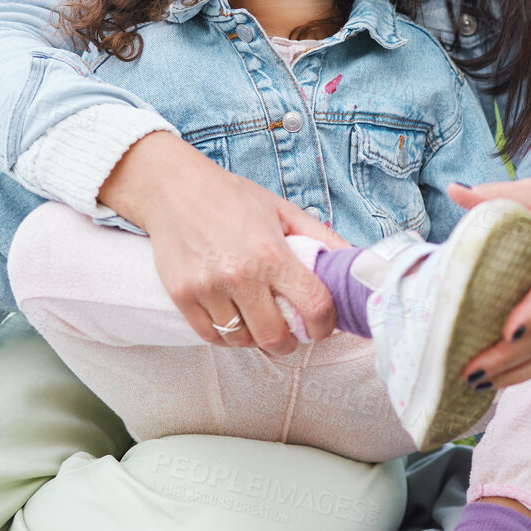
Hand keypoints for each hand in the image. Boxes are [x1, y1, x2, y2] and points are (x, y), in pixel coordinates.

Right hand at [99, 130, 347, 353]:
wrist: (174, 189)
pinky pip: (210, 336)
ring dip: (256, 339)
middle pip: (275, 337)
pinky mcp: (181, 295)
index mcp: (272, 252)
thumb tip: (355, 263)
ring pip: (242, 340)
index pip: (313, 306)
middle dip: (291, 341)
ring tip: (260, 321)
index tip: (323, 325)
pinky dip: (227, 335)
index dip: (326, 324)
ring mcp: (207, 288)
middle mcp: (240, 274)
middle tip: (291, 331)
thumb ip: (322, 239)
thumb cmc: (231, 198)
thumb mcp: (283, 210)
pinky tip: (235, 319)